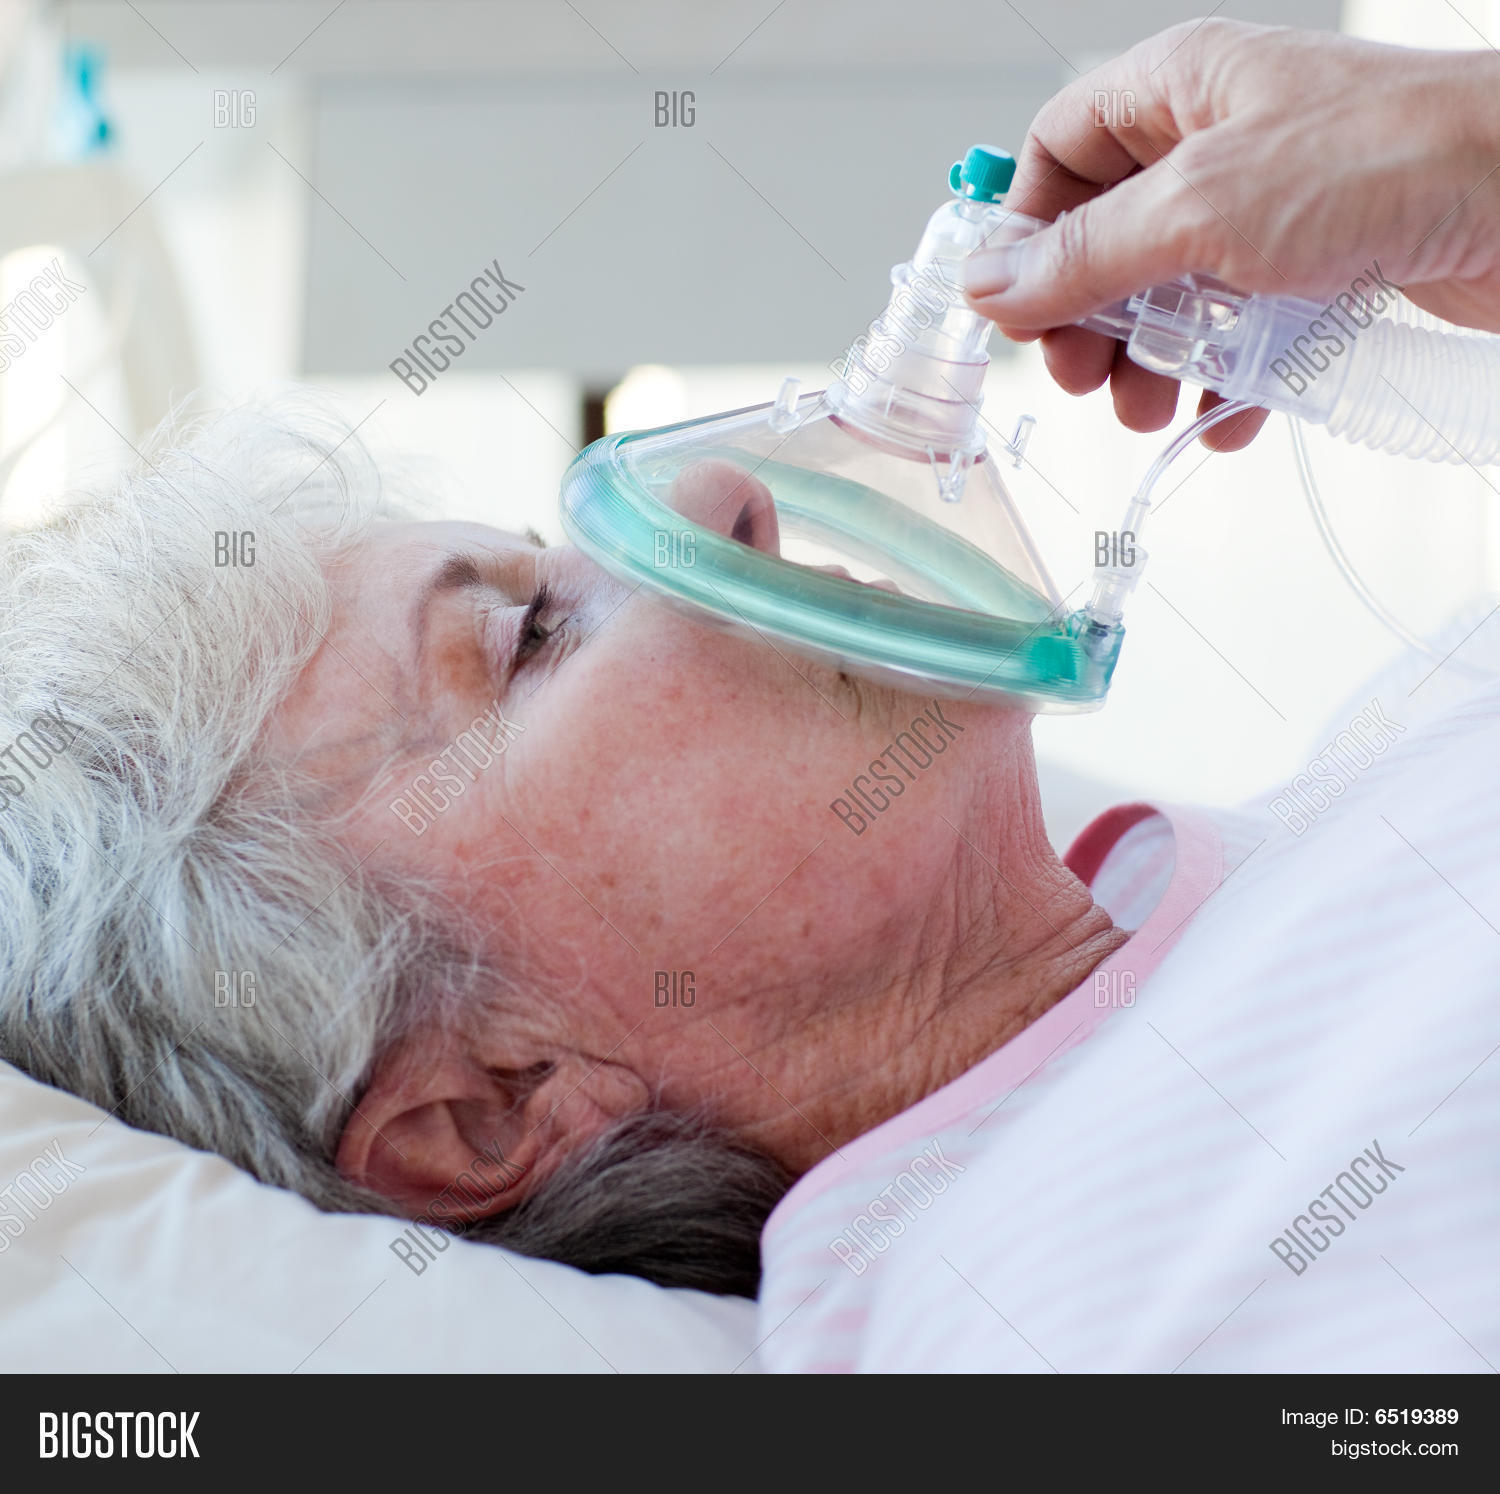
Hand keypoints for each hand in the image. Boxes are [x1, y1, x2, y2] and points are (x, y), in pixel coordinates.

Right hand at [962, 19, 1499, 449]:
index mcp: (1177, 91)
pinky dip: (1217, 383)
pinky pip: (1235, 330)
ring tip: (1149, 411)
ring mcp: (1267, 207)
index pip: (1059, 152)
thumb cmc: (1389, 159)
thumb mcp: (1200, 209)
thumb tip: (989, 285)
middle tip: (1084, 377)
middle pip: (1105, 236)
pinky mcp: (1314, 265)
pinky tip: (1220, 420)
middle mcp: (1216, 143)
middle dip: (1087, 319)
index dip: (1028, 232)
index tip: (1018, 310)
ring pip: (1167, 293)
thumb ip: (1086, 256)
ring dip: (1145, 365)